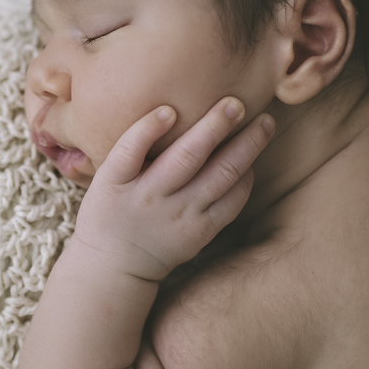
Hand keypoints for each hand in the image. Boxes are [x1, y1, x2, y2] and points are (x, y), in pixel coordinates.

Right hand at [69, 97, 274, 281]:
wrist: (115, 266)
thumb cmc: (109, 210)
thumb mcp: (103, 178)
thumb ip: (129, 147)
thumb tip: (168, 110)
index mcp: (118, 182)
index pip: (130, 150)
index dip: (149, 129)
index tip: (169, 110)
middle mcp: (150, 199)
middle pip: (187, 158)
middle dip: (214, 126)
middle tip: (236, 102)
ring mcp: (179, 217)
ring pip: (219, 177)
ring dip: (246, 147)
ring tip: (265, 123)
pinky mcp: (199, 233)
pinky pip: (230, 203)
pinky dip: (244, 180)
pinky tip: (250, 161)